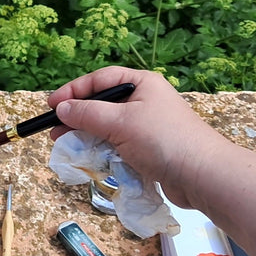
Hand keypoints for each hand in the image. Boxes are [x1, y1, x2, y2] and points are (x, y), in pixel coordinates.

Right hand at [47, 65, 228, 211]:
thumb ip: (87, 113)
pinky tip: (93, 158)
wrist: (203, 176)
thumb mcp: (119, 122)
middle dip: (78, 117)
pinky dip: (104, 150)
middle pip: (102, 103)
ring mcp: (148, 126)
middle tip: (55, 130)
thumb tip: (61, 108)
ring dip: (89, 135)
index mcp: (141, 83)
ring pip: (108, 126)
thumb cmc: (163, 140)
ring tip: (68, 145)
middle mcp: (145, 101)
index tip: (52, 105)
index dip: (73, 91)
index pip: (100, 79)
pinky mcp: (150, 149)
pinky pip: (119, 145)